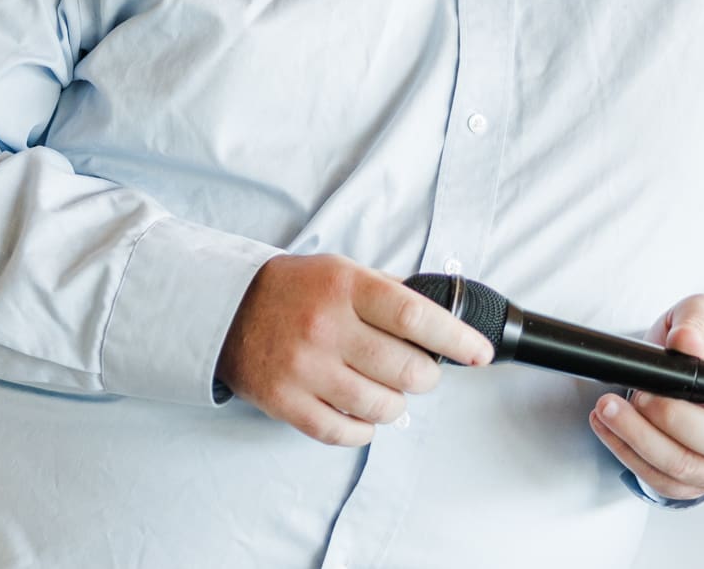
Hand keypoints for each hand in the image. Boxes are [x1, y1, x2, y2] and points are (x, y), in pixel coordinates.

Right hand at [217, 254, 493, 446]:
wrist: (223, 308)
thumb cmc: (295, 290)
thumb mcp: (341, 271)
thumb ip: (387, 293)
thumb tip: (443, 322)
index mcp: (345, 287)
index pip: (416, 317)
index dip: (456, 339)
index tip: (479, 353)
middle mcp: (326, 326)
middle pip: (406, 370)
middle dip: (427, 377)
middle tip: (422, 373)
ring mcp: (304, 367)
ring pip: (380, 407)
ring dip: (396, 405)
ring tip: (389, 393)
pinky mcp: (284, 401)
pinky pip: (342, 432)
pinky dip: (363, 430)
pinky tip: (363, 415)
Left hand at [588, 294, 703, 501]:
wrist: (686, 363)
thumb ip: (699, 321)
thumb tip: (686, 344)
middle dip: (672, 419)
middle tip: (641, 392)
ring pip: (685, 469)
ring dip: (640, 438)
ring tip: (610, 408)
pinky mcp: (692, 482)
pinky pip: (660, 481)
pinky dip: (628, 453)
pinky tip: (607, 426)